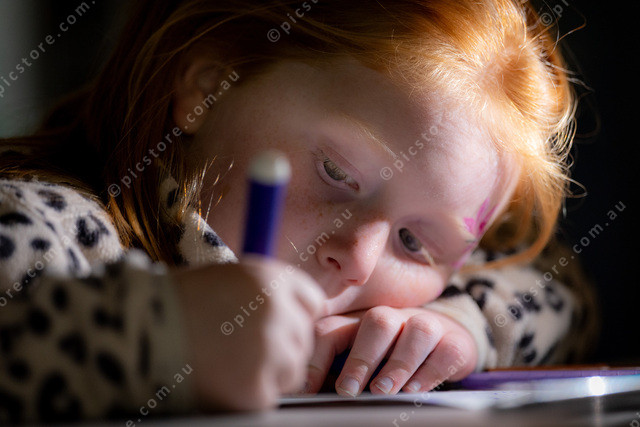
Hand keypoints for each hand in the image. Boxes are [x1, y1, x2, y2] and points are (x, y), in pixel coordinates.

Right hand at [172, 257, 324, 410]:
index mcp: (270, 279)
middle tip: (244, 347)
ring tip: (230, 362)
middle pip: (305, 338)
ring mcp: (270, 352)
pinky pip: (270, 396)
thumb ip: (264, 293)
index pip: (313, 300)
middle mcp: (278, 312)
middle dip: (283, 345)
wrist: (132, 335)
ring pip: (293, 370)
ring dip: (270, 371)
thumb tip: (294, 311)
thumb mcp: (226, 279)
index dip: (297, 313)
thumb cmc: (174, 304)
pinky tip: (222, 379)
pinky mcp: (256, 391)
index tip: (283, 323)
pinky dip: (250, 394)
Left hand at [306, 306, 477, 395]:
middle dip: (361, 357)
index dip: (316, 358)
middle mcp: (394, 318)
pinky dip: (429, 371)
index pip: (333, 329)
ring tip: (383, 390)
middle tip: (348, 389)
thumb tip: (312, 395)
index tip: (306, 391)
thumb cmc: (395, 356)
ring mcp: (426, 325)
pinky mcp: (454, 341)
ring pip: (416, 329)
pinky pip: (445, 350)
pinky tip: (415, 390)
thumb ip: (342, 372)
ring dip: (398, 362)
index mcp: (361, 321)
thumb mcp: (365, 361)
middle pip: (377, 321)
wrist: (448, 342)